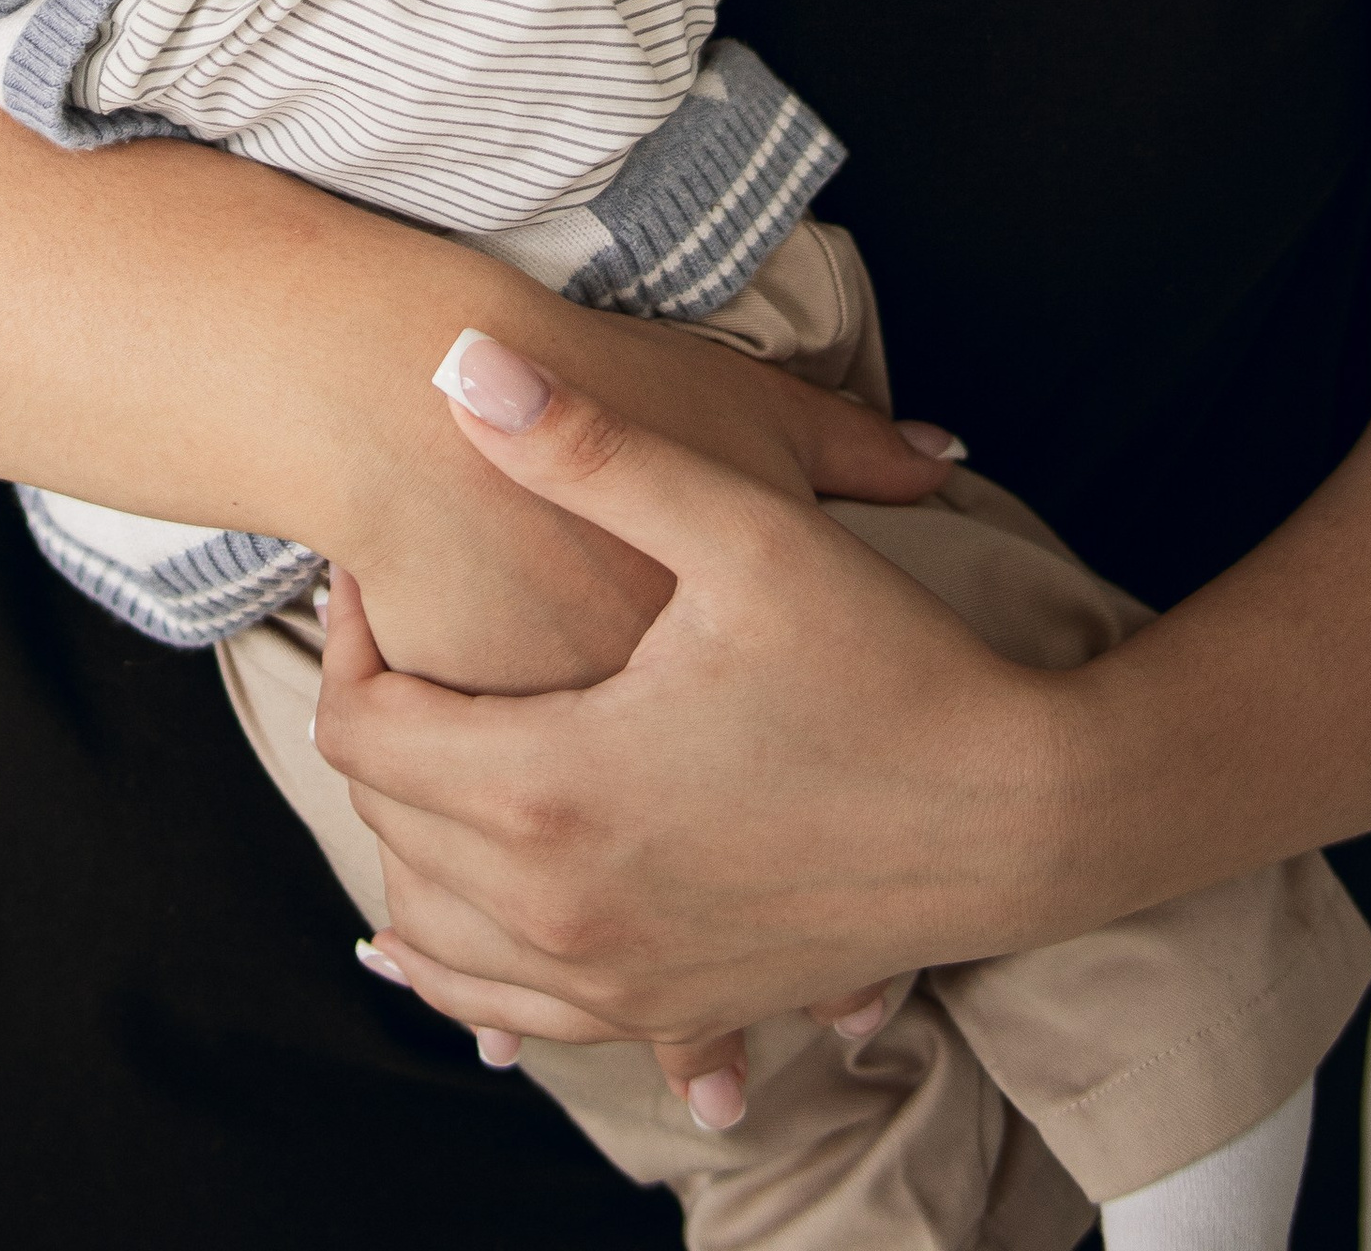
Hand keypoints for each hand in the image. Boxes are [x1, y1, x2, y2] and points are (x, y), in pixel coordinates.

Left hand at [318, 334, 1072, 1086]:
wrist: (1023, 813)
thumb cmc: (888, 657)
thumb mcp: (742, 524)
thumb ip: (593, 447)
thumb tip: (458, 361)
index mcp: (555, 788)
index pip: (364, 727)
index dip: (347, 640)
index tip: (376, 573)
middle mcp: (565, 907)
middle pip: (387, 824)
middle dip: (376, 722)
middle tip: (399, 633)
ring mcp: (618, 976)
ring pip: (432, 934)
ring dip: (402, 841)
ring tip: (414, 743)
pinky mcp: (671, 1008)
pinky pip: (513, 1010)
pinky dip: (461, 963)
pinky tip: (443, 926)